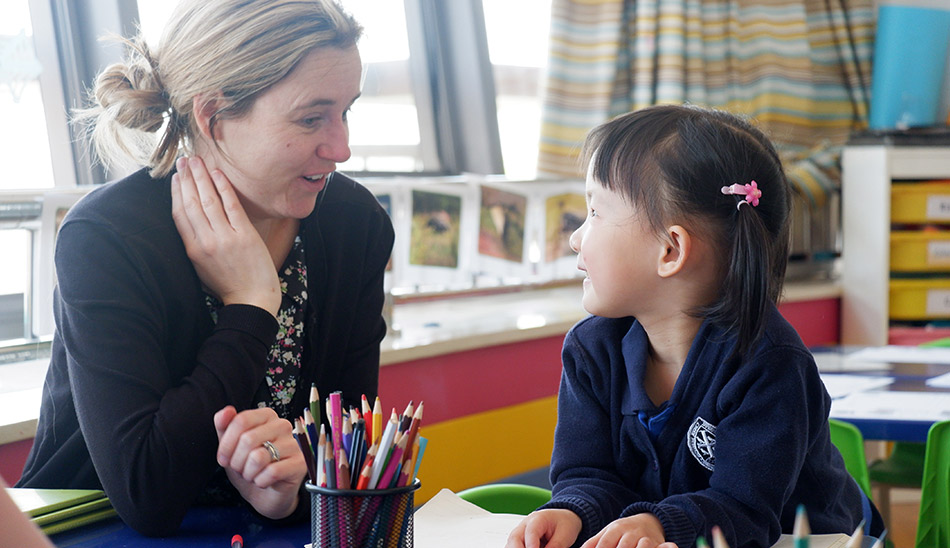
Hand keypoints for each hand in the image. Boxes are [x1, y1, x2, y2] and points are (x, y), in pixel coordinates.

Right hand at [170, 156, 280, 316]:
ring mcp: (225, 237)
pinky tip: (217, 173)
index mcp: (192, 250)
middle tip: (183, 160)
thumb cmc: (228, 283)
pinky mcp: (244, 235)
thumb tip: (188, 220)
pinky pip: (231, 205)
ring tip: (196, 160)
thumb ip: (194, 243)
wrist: (252, 299)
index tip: (176, 177)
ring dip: (201, 177)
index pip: (179, 214)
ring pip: (208, 200)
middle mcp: (205, 242)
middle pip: (191, 203)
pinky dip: (223, 187)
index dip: (176, 192)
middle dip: (186, 178)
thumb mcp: (201, 266)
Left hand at [214, 406, 306, 519]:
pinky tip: (264, 481)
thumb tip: (226, 410)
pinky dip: (261, 481)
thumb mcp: (232, 447)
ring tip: (253, 474)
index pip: (241, 421)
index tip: (224, 458)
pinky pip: (272, 472)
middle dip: (237, 462)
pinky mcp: (300, 463)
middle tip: (241, 469)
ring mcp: (293, 444)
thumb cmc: (250, 467)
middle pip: (248, 439)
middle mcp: (282, 425)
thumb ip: (225, 427)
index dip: (226, 444)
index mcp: (266, 416)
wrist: (265, 493)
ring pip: (258, 457)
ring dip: (249, 473)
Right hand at [506, 509, 582, 547]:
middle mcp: (525, 525)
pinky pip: (513, 547)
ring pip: (510, 544)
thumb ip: (555, 546)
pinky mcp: (520, 542)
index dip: (531, 545)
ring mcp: (521, 533)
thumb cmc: (563, 523)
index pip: (531, 531)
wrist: (562, 518)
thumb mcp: (565, 535)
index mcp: (538, 519)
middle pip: (514, 538)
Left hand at [581, 513, 675, 547]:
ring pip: (640, 547)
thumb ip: (594, 542)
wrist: (649, 521)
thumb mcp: (608, 532)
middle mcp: (630, 532)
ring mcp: (645, 538)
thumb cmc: (623, 531)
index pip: (605, 544)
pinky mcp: (657, 544)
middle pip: (622, 547)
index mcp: (615, 529)